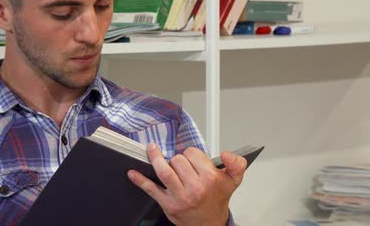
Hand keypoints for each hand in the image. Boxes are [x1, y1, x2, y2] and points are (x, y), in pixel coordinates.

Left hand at [127, 144, 246, 225]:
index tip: (193, 159)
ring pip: (164, 170)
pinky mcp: (167, 204)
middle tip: (182, 166)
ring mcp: (179, 196)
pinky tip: (132, 172)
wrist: (209, 224)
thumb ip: (236, 164)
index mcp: (210, 179)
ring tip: (152, 150)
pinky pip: (151, 189)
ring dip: (155, 158)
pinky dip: (140, 180)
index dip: (191, 154)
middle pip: (177, 160)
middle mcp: (195, 188)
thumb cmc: (217, 200)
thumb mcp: (233, 181)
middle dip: (178, 159)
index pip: (192, 153)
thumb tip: (227, 154)